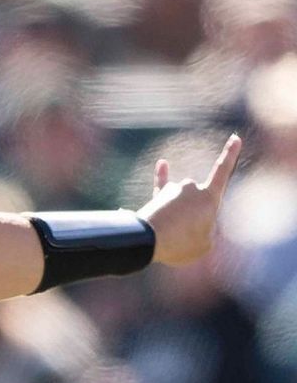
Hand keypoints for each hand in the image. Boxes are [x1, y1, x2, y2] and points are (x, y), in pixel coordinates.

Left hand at [136, 134, 241, 265]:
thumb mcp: (204, 245)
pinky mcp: (158, 196)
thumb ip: (203, 231)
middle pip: (201, 204)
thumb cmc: (181, 243)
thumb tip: (188, 222)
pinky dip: (162, 175)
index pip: (223, 171)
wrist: (148, 240)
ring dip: (180, 221)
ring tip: (170, 233)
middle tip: (184, 237)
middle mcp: (190, 187)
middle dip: (197, 223)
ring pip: (184, 207)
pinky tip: (162, 162)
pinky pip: (162, 183)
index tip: (234, 137)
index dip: (230, 154)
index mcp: (209, 197)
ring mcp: (173, 190)